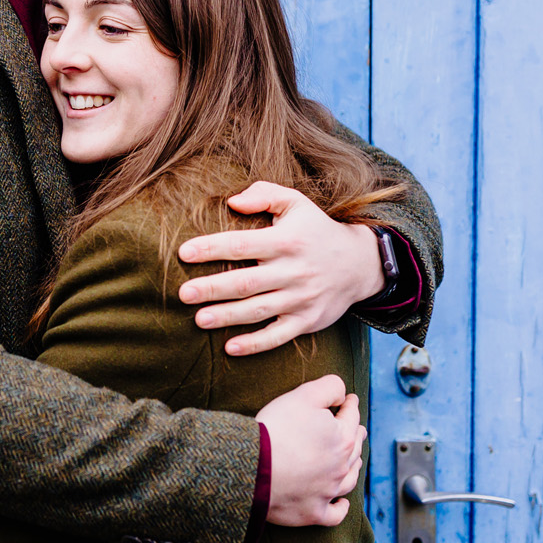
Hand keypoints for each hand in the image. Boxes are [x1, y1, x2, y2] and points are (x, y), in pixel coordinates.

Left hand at [177, 181, 386, 355]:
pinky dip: (255, 343)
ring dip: (227, 316)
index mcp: (286, 241)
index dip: (211, 248)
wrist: (359, 264)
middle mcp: (293, 271)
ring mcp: (301, 298)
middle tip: (183, 293)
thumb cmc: (316, 230)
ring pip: (258, 310)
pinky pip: (279, 335)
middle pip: (246, 282)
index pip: (242, 244)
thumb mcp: (296, 203)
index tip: (184, 253)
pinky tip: (231, 347)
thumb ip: (265, 194)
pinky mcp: (307, 320)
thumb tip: (232, 201)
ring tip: (199, 319)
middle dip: (212, 288)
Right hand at [256, 376, 365, 526]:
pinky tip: (342, 503)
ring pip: (350, 479)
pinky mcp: (313, 512)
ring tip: (354, 460)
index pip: (351, 416)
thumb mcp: (303, 395)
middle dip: (356, 434)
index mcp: (343, 438)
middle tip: (356, 427)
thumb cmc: (276, 429)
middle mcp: (341, 467)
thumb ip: (329, 387)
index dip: (350, 404)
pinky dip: (341, 508)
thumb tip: (342, 394)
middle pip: (355, 448)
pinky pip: (335, 514)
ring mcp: (328, 492)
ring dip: (354, 467)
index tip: (349, 399)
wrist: (252, 468)